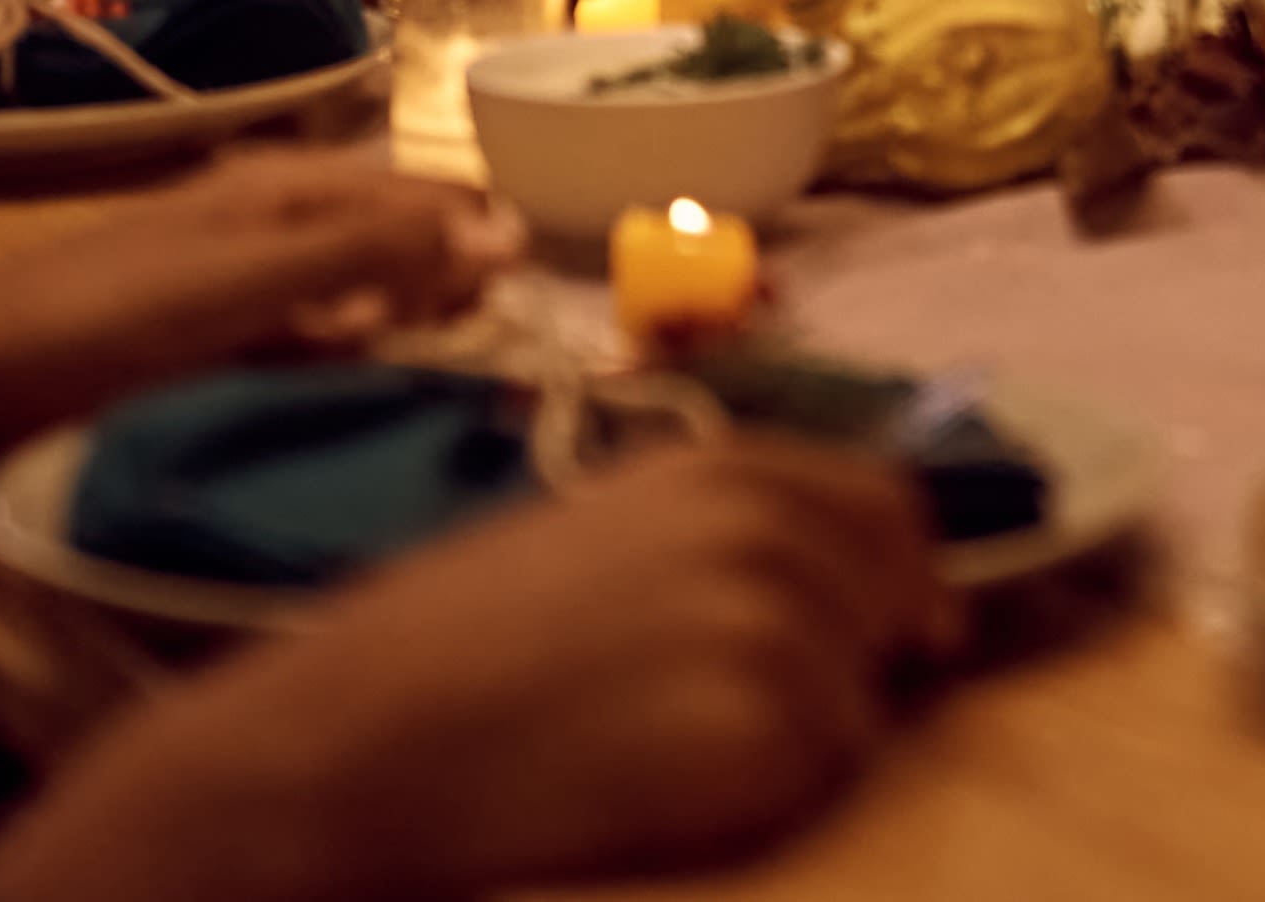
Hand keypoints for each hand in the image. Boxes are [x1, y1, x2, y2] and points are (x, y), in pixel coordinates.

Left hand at [0, 149, 511, 514]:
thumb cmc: (90, 324)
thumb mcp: (245, 281)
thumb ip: (370, 254)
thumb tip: (507, 231)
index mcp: (278, 187)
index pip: (414, 191)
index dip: (477, 225)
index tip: (545, 272)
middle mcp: (253, 218)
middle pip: (379, 233)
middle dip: (443, 266)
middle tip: (506, 325)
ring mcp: (211, 279)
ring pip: (336, 286)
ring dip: (389, 318)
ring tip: (441, 363)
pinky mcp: (176, 340)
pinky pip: (287, 337)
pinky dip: (329, 356)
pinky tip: (337, 390)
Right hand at [0, 440, 945, 901]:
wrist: (360, 738)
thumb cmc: (455, 643)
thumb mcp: (605, 533)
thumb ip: (730, 534)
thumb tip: (857, 579)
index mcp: (729, 468)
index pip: (888, 507)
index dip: (898, 573)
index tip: (904, 629)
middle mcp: (771, 529)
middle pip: (896, 600)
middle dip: (856, 657)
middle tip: (746, 710)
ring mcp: (777, 626)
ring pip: (861, 703)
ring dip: (801, 737)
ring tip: (669, 746)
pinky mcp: (766, 729)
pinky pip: (824, 776)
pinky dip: (768, 796)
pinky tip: (666, 790)